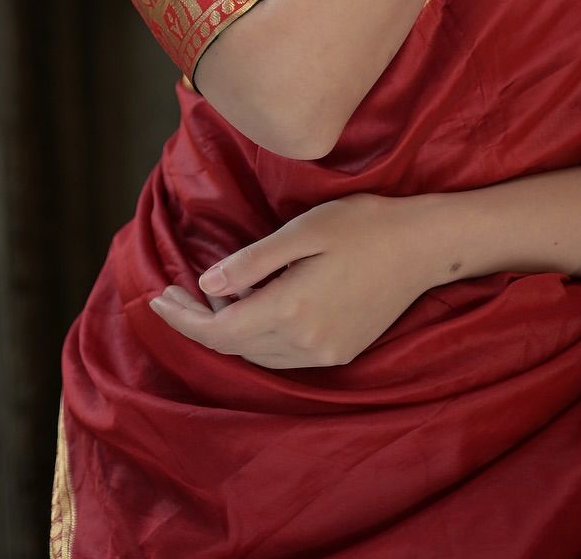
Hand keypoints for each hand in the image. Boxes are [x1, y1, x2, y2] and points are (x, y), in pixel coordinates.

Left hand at [147, 193, 432, 368]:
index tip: (156, 298)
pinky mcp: (341, 352)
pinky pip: (284, 355)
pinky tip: (251, 306)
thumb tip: (207, 285)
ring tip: (209, 297)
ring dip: (228, 331)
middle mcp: (308, 343)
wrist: (424, 245)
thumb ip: (252, 262)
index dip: (183, 320)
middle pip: (236, 347)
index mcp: (293, 311)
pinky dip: (258, 336)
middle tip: (174, 291)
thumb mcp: (303, 231)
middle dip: (199, 322)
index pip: (221, 331)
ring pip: (259, 355)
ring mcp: (327, 353)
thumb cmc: (363, 225)